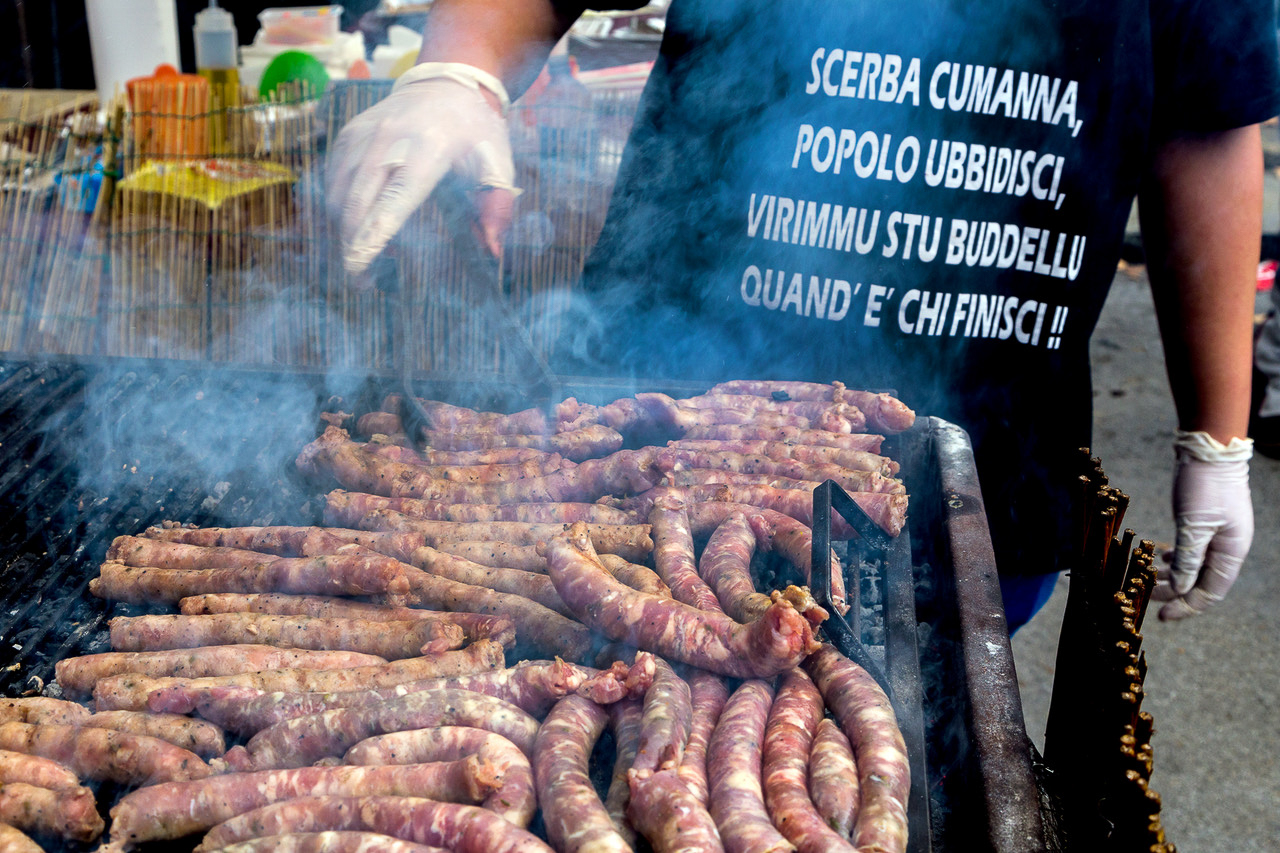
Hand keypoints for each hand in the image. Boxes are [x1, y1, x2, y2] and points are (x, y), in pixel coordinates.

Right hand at [327, 63, 516, 275]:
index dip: (372, 237)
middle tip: (361, 282)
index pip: (393, 200)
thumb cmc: (475, 131)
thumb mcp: (498, 164)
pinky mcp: (347, 135)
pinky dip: (335, 210)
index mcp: (428, 148)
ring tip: (360, 259)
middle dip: (352, 246)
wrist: (447, 83)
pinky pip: (330, 179)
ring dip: (341, 232)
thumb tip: (492, 252)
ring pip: (336, 193)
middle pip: (356, 202)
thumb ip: (497, 207)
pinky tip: (350, 230)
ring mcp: (363, 135)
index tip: (360, 267)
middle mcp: (388, 139)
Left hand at [1153, 430, 1252, 620]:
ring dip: (1172, 575)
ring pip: (1194, 565)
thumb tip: (1180, 589)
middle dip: (1174, 592)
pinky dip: (1176, 557)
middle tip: (1145, 597)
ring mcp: (1218, 534)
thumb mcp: (1194, 526)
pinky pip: (1192, 549)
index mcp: (1231, 552)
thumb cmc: (1204, 486)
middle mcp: (1228, 547)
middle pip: (1200, 581)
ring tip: (1148, 579)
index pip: (1210, 592)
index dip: (1186, 607)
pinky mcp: (1206, 522)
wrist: (1209, 448)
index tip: (1162, 616)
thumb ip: (1188, 559)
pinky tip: (1159, 558)